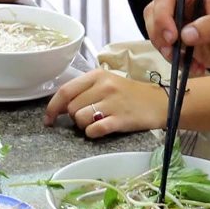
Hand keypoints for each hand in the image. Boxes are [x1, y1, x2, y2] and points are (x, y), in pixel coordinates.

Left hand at [44, 68, 169, 137]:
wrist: (160, 103)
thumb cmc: (130, 94)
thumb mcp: (107, 82)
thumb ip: (85, 90)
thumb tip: (60, 106)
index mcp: (97, 75)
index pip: (65, 90)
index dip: (52, 107)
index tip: (49, 119)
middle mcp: (103, 86)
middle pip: (71, 108)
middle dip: (74, 117)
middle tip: (88, 116)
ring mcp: (112, 103)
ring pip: (80, 119)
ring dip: (84, 125)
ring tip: (97, 121)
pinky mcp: (120, 119)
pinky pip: (94, 130)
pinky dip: (93, 133)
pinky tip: (102, 129)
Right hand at [146, 0, 209, 72]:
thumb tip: (186, 34)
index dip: (163, 15)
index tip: (173, 37)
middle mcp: (179, 3)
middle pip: (153, 12)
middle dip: (159, 34)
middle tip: (172, 52)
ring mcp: (174, 20)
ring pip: (153, 30)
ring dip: (165, 50)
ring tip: (186, 62)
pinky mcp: (173, 37)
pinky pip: (162, 47)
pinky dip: (174, 60)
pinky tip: (194, 66)